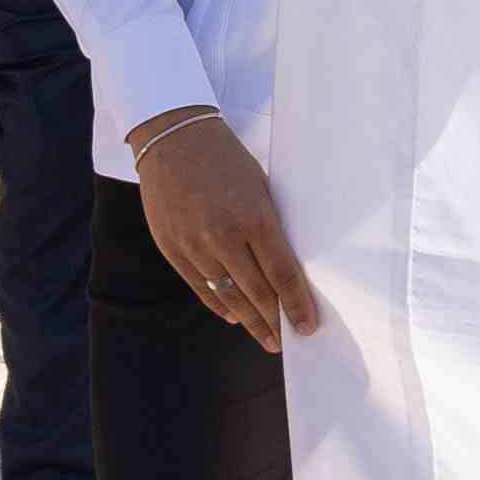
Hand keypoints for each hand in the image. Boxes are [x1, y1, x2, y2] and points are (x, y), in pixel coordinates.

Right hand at [133, 113, 318, 349]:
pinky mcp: (172, 247)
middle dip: (275, 320)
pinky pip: (200, 286)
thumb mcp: (260, 187)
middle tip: (288, 340)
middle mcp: (223, 236)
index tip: (307, 326)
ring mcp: (194, 245)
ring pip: (227, 295)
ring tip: (265, 338)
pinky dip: (219, 305)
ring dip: (249, 321)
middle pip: (256, 292)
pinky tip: (233, 316)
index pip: (283, 274)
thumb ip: (270, 227)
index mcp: (254, 218)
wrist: (173, 138)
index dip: (296, 304)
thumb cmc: (226, 159)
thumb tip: (286, 268)